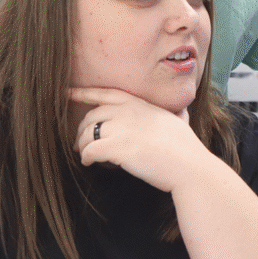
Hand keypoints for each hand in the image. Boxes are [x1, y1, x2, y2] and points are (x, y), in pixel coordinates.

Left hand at [69, 87, 208, 192]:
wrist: (188, 165)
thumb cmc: (186, 147)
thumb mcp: (181, 121)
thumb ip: (177, 113)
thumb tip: (183, 111)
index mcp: (139, 104)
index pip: (106, 93)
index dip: (85, 93)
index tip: (68, 93)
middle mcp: (127, 112)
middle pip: (91, 116)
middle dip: (81, 128)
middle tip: (80, 141)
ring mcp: (121, 128)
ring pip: (87, 134)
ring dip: (82, 145)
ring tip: (84, 154)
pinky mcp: (116, 148)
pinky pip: (89, 150)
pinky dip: (85, 157)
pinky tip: (88, 163)